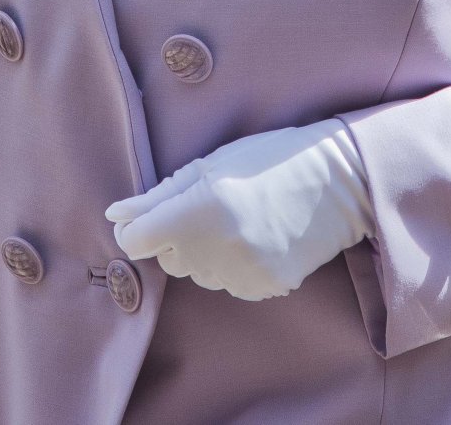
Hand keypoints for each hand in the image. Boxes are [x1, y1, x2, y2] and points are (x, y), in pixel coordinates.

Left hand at [104, 119, 372, 300]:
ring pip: (197, 273)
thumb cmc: (268, 160)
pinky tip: (255, 238)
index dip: (137, 229)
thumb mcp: (211, 164)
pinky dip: (232, 265)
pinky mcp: (262, 289)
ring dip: (204, 252)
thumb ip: (159, 196)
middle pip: (168, 258)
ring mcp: (242, 273)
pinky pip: (226, 284)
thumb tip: (114, 217)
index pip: (138, 239)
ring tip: (237, 219)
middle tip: (209, 205)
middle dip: (177, 236)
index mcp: (201, 208)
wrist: (336, 182)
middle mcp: (218, 247)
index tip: (146, 219)